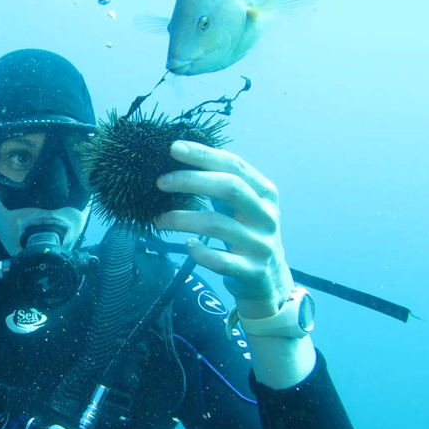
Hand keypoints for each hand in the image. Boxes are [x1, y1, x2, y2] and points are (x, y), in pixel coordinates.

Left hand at [154, 140, 294, 318]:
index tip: (174, 148)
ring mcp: (261, 244)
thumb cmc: (247, 233)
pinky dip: (199, 251)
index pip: (235, 165)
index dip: (204, 155)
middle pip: (230, 188)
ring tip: (159, 220)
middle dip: (191, 181)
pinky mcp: (252, 272)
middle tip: (160, 182)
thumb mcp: (243, 206)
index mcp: (265, 193)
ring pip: (217, 225)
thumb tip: (180, 161)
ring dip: (181, 219)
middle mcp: (267, 216)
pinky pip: (219, 260)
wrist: (270, 280)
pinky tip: (188, 245)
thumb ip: (221, 185)